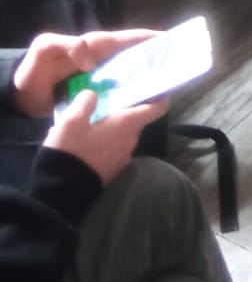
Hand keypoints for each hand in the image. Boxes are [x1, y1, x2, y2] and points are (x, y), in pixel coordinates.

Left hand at [12, 30, 159, 118]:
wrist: (20, 98)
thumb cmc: (33, 70)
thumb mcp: (45, 49)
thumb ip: (66, 45)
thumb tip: (91, 57)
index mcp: (95, 46)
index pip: (128, 39)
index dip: (151, 39)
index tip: (173, 42)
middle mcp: (103, 61)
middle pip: (136, 59)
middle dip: (157, 61)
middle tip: (179, 69)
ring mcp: (101, 80)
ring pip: (131, 79)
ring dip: (148, 83)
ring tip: (169, 90)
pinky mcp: (97, 98)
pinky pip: (120, 97)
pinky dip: (133, 100)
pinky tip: (145, 109)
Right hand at [44, 89, 167, 185]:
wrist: (61, 192)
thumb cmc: (72, 150)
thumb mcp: (72, 120)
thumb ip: (85, 102)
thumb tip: (93, 96)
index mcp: (127, 125)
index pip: (156, 109)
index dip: (159, 97)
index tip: (155, 89)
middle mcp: (130, 142)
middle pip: (134, 121)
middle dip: (121, 111)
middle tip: (104, 102)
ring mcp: (122, 159)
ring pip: (119, 136)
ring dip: (107, 128)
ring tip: (83, 123)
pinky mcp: (111, 172)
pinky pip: (110, 150)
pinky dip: (101, 143)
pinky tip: (80, 143)